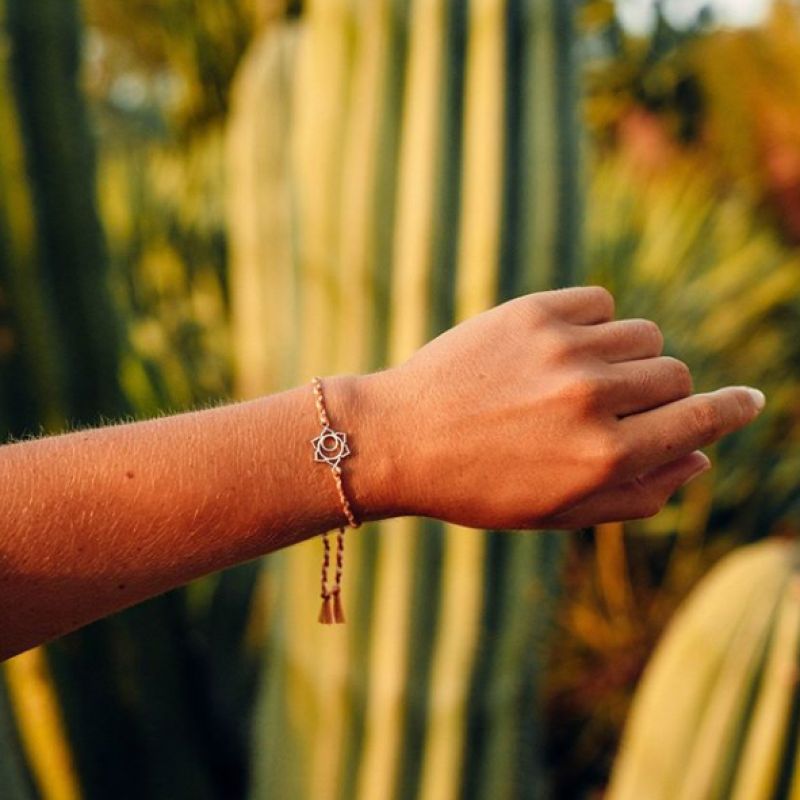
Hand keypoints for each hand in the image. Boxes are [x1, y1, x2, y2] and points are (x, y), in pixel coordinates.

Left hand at [361, 287, 764, 529]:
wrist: (399, 439)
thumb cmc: (480, 485)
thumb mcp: (561, 512)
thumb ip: (640, 493)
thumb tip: (700, 457)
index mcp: (605, 458)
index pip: (699, 421)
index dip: (731, 410)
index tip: (750, 400)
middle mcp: (592, 400)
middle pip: (676, 375)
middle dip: (657, 395)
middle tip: (611, 409)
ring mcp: (563, 350)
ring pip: (644, 335)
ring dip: (625, 358)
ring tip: (575, 381)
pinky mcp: (532, 311)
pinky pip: (601, 303)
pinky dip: (593, 324)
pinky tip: (556, 349)